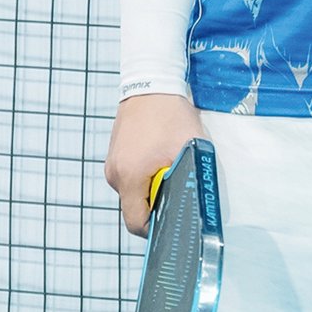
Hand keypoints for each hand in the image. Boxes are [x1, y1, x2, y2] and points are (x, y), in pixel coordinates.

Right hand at [106, 90, 204, 235]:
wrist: (151, 83)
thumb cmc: (171, 115)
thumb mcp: (190, 150)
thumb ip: (192, 179)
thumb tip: (199, 205)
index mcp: (130, 177)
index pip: (137, 223)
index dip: (156, 228)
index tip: (173, 220)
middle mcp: (115, 174)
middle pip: (135, 208)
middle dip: (157, 204)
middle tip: (178, 188)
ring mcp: (112, 164)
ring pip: (133, 192)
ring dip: (152, 188)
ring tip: (169, 166)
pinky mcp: (115, 155)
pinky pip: (130, 177)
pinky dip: (145, 175)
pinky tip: (159, 158)